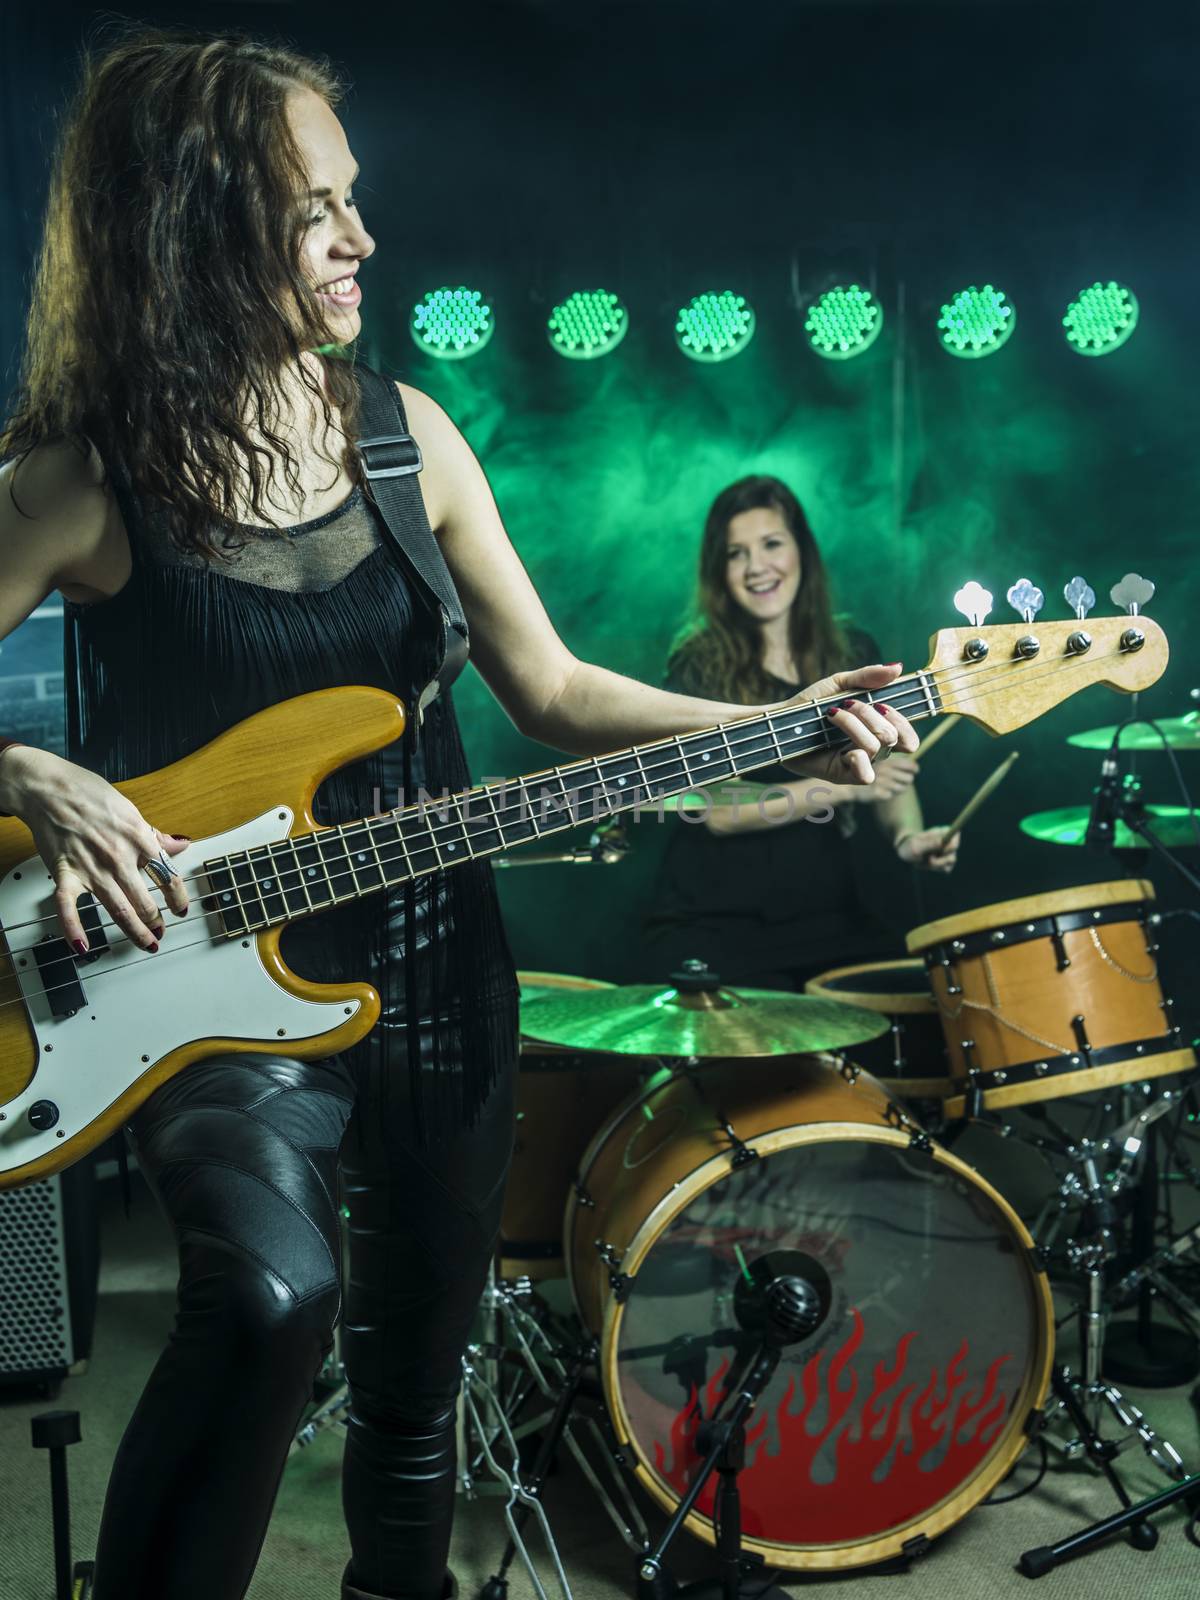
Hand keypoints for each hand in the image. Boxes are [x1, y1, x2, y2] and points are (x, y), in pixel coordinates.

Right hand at [0, 746, 190, 951]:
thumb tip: (180, 843)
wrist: (48, 788)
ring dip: (134, 931)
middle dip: (155, 921)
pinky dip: (74, 929)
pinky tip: (82, 947)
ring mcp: (91, 868)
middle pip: (144, 899)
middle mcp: (118, 857)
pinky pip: (68, 907)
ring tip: (144, 943)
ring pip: (118, 909)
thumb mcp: (130, 810)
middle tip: (160, 932)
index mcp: (138, 839)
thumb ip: (154, 834)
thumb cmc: (87, 793)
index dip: (178, 897)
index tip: (181, 909)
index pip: (167, 875)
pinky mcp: (64, 873)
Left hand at [783, 663, 917, 786]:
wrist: (781, 720)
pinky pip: (865, 775)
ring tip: (831, 714)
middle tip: (846, 704)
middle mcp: (872, 749)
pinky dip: (858, 758)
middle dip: (870, 715)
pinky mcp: (841, 775)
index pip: (909, 738)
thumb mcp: (841, 684)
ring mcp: (857, 763)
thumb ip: (869, 677)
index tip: (882, 704)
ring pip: (876, 748)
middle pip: (893, 738)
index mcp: (877, 731)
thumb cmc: (812, 704)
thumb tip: (898, 667)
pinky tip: (843, 747)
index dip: (903, 721)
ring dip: (853, 725)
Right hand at [842, 751, 917, 804]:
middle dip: (907, 778)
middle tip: (902, 778)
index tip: (914, 770)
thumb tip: (914, 766)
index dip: (913, 768)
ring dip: (899, 786)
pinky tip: (882, 789)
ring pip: (902, 788)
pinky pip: (891, 795)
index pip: (911, 766)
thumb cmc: (864, 767)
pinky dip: (888, 793)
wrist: (846, 779)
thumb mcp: (877, 757)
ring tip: (890, 783)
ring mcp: (882, 783)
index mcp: (887, 759)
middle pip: (908, 779)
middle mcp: (886, 770)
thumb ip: (893, 759)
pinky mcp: (878, 794)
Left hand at [896, 827, 958, 872]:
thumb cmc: (910, 846)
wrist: (905, 854)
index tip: (941, 849)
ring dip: (936, 864)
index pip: (955, 835)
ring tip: (925, 861)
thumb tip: (943, 842)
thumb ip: (930, 844)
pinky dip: (936, 868)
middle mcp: (948, 841)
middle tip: (929, 858)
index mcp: (942, 832)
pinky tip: (928, 865)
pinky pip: (946, 869)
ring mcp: (948, 852)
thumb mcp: (916, 845)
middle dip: (940, 858)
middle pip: (953, 851)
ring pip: (950, 862)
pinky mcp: (946, 862)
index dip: (951, 844)